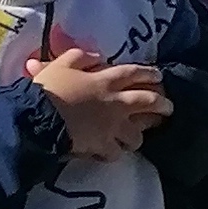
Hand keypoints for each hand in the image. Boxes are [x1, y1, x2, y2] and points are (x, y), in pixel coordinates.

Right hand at [29, 51, 168, 158]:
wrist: (38, 117)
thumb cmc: (48, 88)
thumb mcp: (61, 64)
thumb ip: (79, 57)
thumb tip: (95, 55)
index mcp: (106, 81)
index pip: (134, 73)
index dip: (149, 74)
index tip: (159, 76)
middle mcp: (116, 103)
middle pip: (148, 102)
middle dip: (162, 104)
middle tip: (168, 108)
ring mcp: (113, 127)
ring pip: (137, 134)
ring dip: (138, 135)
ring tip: (137, 137)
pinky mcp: (103, 146)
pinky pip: (116, 153)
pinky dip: (115, 153)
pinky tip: (112, 152)